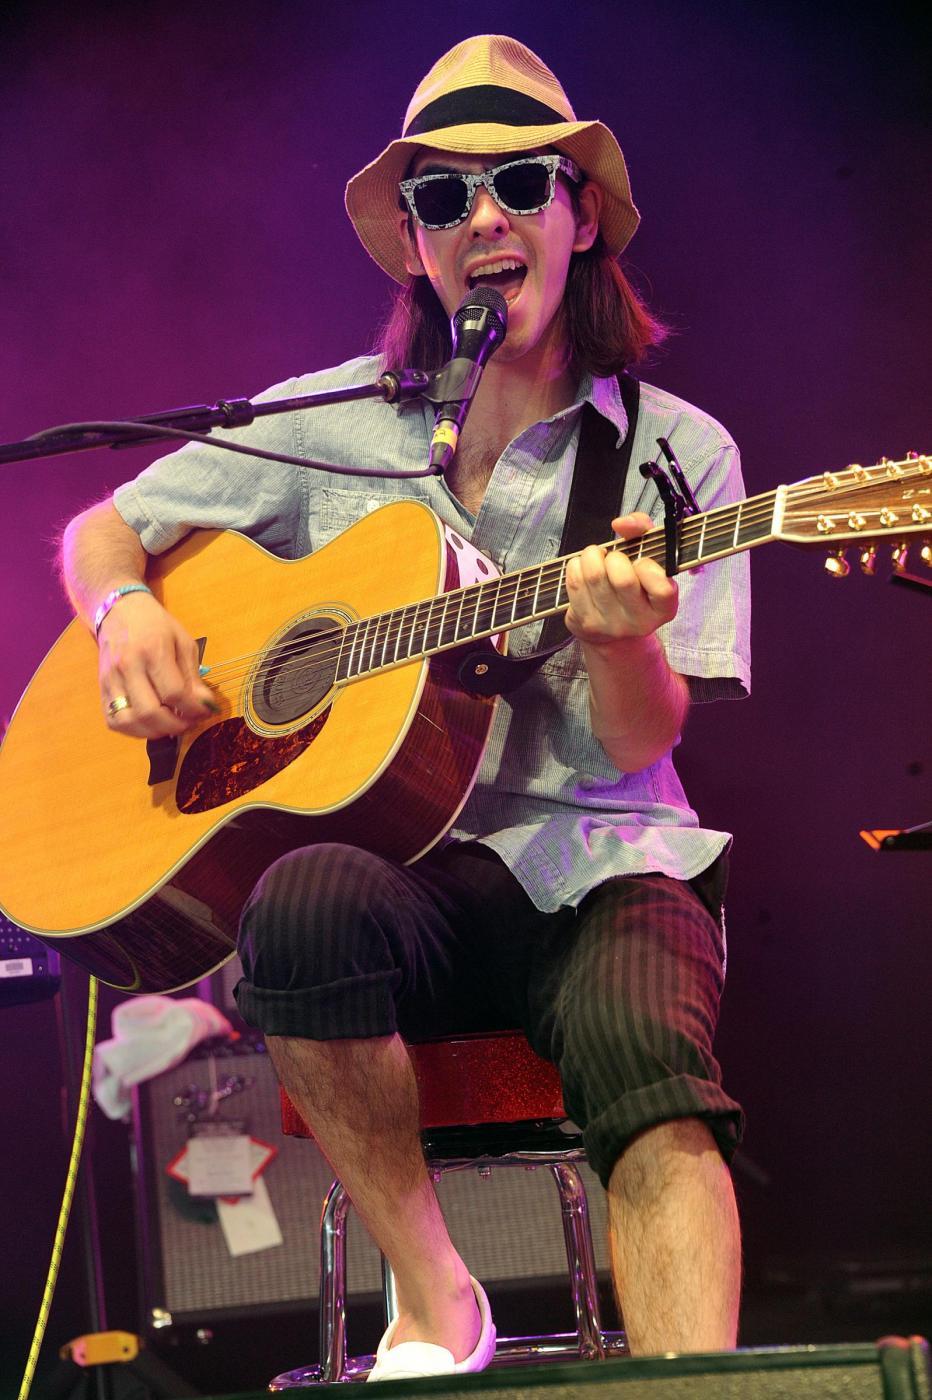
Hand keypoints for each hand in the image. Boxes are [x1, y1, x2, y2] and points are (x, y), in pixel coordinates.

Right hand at [97, 591, 217, 737]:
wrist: (118, 610)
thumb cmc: (156, 625)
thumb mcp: (183, 642)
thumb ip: (193, 675)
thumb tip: (205, 704)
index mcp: (153, 650)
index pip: (174, 693)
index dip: (194, 709)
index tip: (205, 712)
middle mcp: (128, 666)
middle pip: (150, 712)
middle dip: (176, 725)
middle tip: (190, 722)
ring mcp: (111, 679)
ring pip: (130, 721)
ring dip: (155, 732)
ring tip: (171, 724)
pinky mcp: (101, 689)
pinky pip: (115, 721)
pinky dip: (135, 730)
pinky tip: (151, 723)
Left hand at [563, 512, 677, 648]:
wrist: (612, 635)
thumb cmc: (634, 587)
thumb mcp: (648, 559)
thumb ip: (643, 531)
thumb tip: (620, 523)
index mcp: (662, 609)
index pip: (662, 589)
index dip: (648, 567)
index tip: (640, 562)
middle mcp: (639, 622)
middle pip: (622, 579)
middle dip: (614, 557)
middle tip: (613, 558)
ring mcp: (610, 625)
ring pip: (594, 576)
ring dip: (592, 557)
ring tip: (596, 559)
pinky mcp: (585, 623)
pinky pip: (575, 582)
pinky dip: (576, 566)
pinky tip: (584, 570)